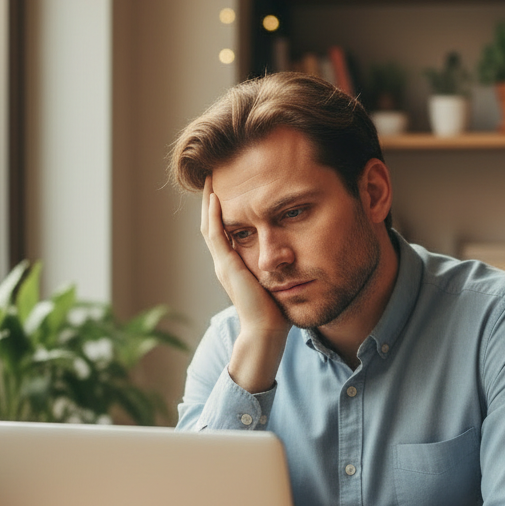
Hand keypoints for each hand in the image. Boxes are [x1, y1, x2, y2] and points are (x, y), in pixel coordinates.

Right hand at [201, 178, 290, 392]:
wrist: (267, 330)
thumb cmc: (276, 310)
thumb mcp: (278, 279)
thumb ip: (280, 264)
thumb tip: (295, 251)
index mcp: (235, 265)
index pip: (225, 230)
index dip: (224, 209)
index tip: (230, 187)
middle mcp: (225, 262)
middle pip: (212, 223)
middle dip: (213, 199)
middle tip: (214, 175)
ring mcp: (223, 263)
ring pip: (210, 225)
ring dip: (210, 201)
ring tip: (211, 178)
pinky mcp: (227, 265)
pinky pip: (215, 233)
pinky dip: (215, 214)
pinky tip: (218, 196)